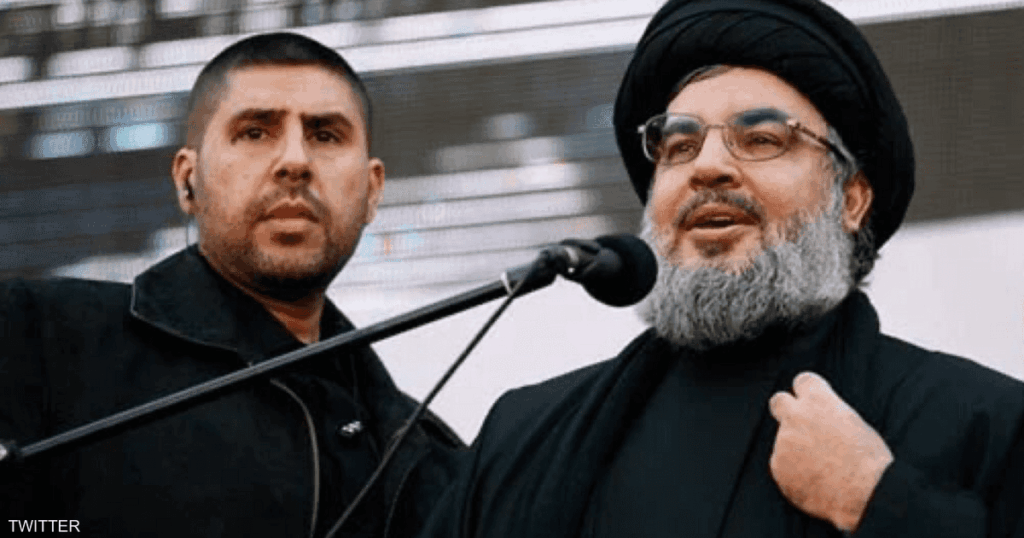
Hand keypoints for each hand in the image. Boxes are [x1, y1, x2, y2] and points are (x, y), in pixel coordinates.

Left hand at [768, 372, 893, 531]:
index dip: (808, 391)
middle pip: (778, 401)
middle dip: (786, 410)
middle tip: (801, 426)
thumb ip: (829, 416)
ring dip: (797, 450)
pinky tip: (814, 482)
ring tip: (823, 469)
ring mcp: (783, 441)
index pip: (803, 381)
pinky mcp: (777, 466)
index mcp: (819, 401)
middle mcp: (796, 416)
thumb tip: (821, 420)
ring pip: (785, 441)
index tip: (812, 400)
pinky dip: (794, 472)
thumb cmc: (869, 461)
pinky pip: (782, 465)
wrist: (864, 493)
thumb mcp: (855, 424)